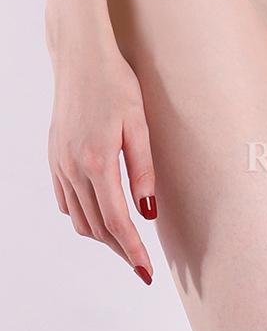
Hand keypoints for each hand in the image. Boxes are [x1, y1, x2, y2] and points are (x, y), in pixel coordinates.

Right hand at [47, 40, 155, 285]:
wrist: (81, 60)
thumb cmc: (116, 85)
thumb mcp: (139, 123)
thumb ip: (143, 169)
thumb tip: (148, 211)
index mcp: (97, 162)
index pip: (117, 221)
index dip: (133, 250)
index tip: (147, 271)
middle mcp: (73, 169)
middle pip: (97, 227)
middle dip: (120, 249)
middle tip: (142, 264)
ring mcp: (59, 165)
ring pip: (78, 218)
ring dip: (102, 236)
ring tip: (126, 244)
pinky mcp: (54, 159)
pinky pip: (66, 202)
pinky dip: (84, 216)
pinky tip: (101, 215)